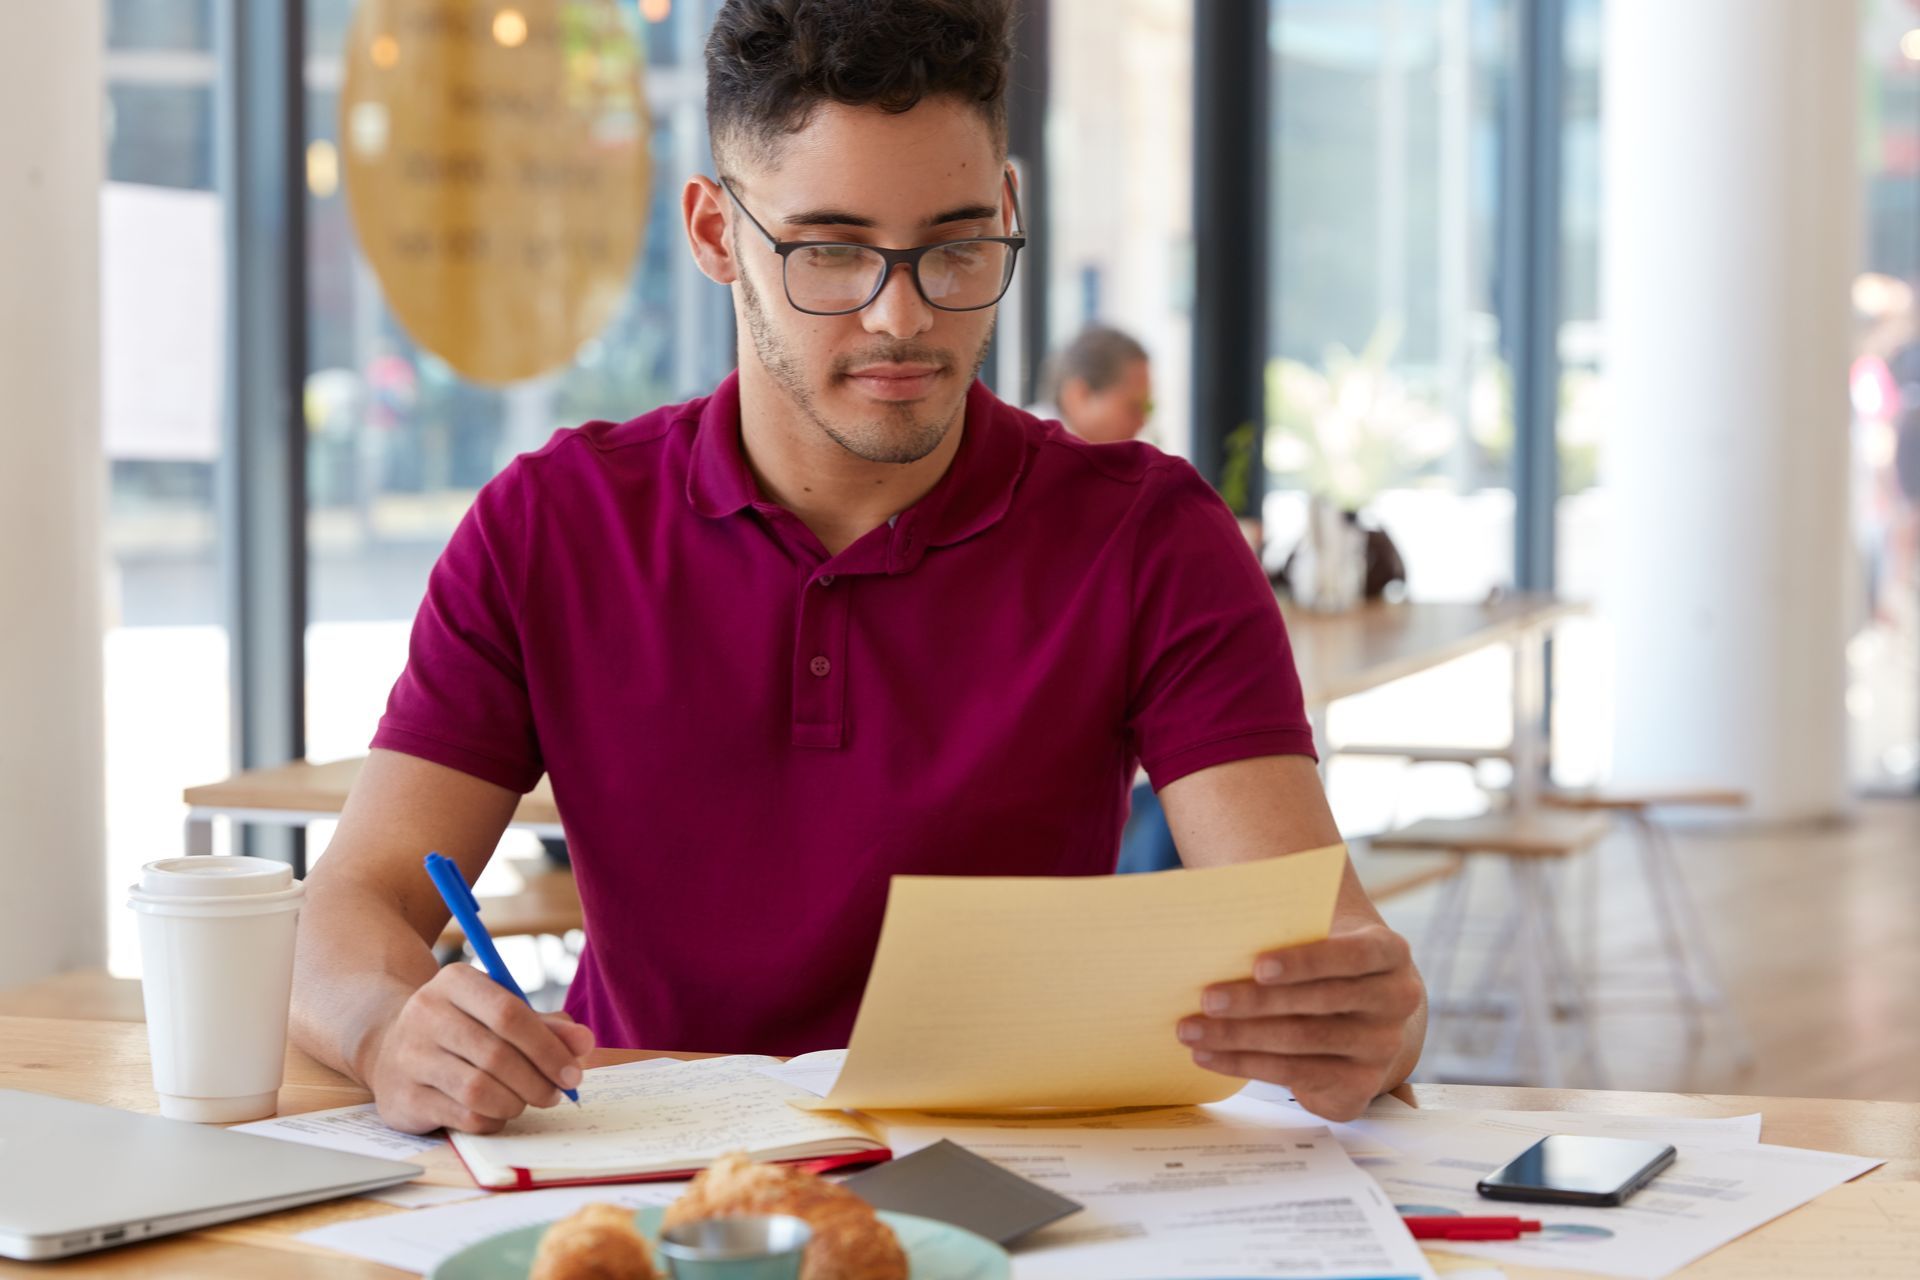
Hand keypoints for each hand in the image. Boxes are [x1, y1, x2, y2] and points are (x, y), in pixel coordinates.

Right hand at [361, 964, 595, 1133]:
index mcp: (454, 982)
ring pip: (480, 1090)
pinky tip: (497, 1112)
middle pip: (497, 1054)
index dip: (548, 1048)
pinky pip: (463, 1116)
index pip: (509, 1014)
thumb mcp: (499, 1014)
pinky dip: (492, 1120)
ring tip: (525, 1101)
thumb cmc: (461, 1029)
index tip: (574, 1073)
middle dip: (538, 1081)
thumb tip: (584, 1043)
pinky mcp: (402, 1097)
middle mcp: (425, 1013)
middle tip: (556, 1094)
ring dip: (516, 1102)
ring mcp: (409, 1057)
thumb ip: (544, 1026)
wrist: (389, 1048)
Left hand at [1177, 922, 1423, 1121]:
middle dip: (1256, 1002)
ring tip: (1191, 1030)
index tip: (1257, 965)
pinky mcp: (1360, 1085)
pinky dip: (1244, 1063)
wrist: (1363, 1014)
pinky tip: (1208, 1054)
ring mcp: (1381, 1048)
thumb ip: (1288, 926)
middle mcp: (1396, 1001)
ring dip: (1239, 1036)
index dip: (1306, 961)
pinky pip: (1295, 1075)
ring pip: (1302, 1041)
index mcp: (1390, 953)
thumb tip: (1213, 924)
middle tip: (1206, 999)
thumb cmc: (1325, 964)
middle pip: (1320, 1002)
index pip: (1353, 955)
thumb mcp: (1322, 937)